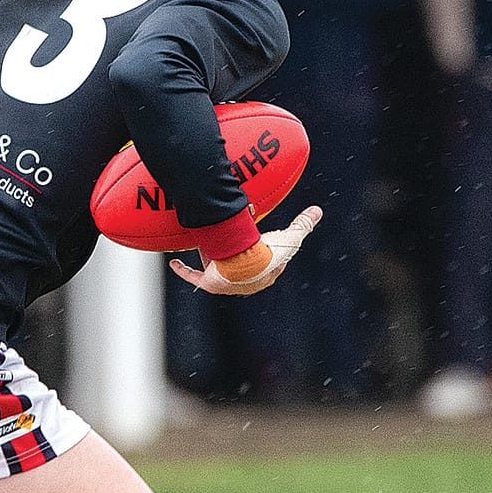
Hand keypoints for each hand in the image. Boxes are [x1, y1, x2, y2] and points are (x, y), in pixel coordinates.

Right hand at [169, 206, 322, 294]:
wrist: (247, 263)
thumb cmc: (269, 254)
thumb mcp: (290, 236)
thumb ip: (303, 223)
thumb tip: (316, 210)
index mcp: (265, 274)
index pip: (268, 265)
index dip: (268, 254)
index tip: (265, 242)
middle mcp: (244, 281)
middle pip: (240, 267)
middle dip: (238, 255)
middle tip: (234, 239)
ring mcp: (225, 282)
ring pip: (216, 269)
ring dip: (210, 260)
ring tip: (207, 243)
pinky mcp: (209, 282)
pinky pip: (193, 277)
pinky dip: (184, 271)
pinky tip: (175, 263)